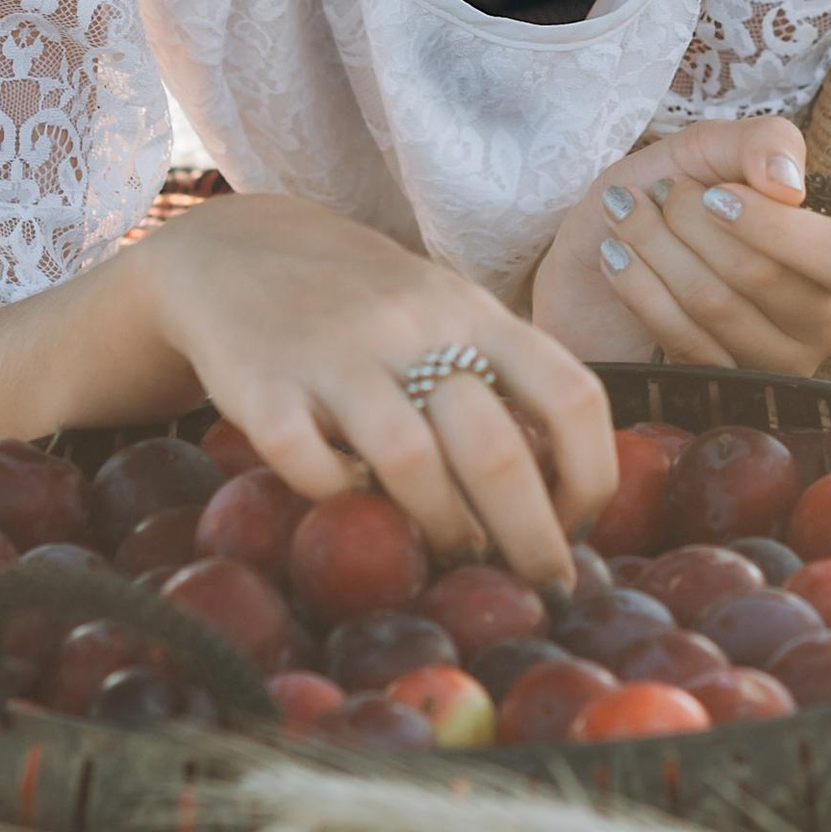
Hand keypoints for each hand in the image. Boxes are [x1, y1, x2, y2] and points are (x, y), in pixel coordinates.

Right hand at [135, 191, 615, 589]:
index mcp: (473, 311)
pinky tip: (351, 504)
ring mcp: (335, 354)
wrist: (238, 246)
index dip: (592, 475)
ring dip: (444, 528)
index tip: (581, 528)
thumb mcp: (448, 312)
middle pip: (496, 450)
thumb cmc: (367, 300)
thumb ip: (501, 377)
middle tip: (541, 585)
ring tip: (452, 555)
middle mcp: (413, 327)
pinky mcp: (263, 385)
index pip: (570, 394)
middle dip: (531, 539)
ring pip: (412, 462)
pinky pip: (310, 464)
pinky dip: (338, 498)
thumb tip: (561, 493)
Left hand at [529, 114, 830, 376]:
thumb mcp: (709, 149)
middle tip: (652, 194)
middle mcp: (822, 322)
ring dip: (657, 249)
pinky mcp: (719, 391)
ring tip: (623, 214)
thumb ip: (763, 142)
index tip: (710, 193)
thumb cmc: (663, 196)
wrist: (590, 259)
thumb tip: (790, 186)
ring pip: (717, 307)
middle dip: (691, 224)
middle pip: (763, 277)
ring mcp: (772, 365)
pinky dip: (640, 289)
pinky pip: (683, 342)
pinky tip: (615, 257)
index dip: (770, 224)